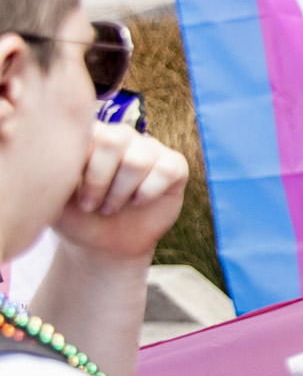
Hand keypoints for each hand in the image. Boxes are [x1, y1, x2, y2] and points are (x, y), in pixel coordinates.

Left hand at [49, 123, 186, 260]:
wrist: (106, 244)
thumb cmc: (77, 218)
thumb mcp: (56, 196)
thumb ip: (55, 170)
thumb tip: (55, 152)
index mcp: (90, 135)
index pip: (87, 132)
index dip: (82, 168)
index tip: (74, 196)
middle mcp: (121, 135)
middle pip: (114, 141)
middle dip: (100, 180)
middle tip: (91, 205)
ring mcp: (150, 148)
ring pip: (138, 160)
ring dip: (120, 193)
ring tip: (110, 207)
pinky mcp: (174, 165)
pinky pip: (166, 171)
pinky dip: (147, 193)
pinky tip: (137, 202)